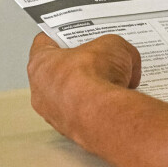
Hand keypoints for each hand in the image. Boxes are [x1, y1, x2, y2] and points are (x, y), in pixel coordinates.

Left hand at [27, 33, 140, 148]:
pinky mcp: (70, 130)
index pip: (45, 43)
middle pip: (58, 73)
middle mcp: (41, 91)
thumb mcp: (115, 46)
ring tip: (113, 84)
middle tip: (101, 61)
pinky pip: (83, 116)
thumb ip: (117, 49)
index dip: (63, 37)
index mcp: (40, 63)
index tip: (73, 36)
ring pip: (70, 98)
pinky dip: (96, 110)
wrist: (103, 113)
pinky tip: (114, 103)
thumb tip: (127, 58)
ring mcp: (54, 114)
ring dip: (88, 92)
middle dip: (80, 67)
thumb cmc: (94, 78)